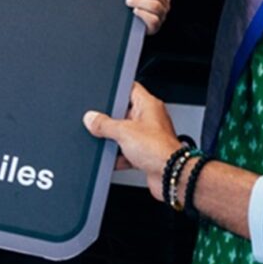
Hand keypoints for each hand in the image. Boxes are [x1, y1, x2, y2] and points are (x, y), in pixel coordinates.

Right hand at [82, 80, 180, 194]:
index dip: (116, 89)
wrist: (171, 175)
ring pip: (126, 134)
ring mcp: (149, 137)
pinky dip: (120, 156)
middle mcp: (151, 119)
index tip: (104, 94)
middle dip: (112, 120)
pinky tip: (114, 160)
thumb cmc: (159, 149)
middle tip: (102, 123)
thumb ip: (104, 124)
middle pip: (125, 113)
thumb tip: (91, 118)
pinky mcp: (147, 154)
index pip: (130, 88)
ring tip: (109, 143)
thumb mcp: (123, 131)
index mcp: (149, 105)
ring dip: (116, 140)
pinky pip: (128, 152)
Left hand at [127, 0, 172, 34]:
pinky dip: (142, 14)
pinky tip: (135, 11)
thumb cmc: (134, 0)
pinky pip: (153, 19)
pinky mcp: (156, 26)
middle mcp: (164, 1)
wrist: (130, 21)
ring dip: (139, 2)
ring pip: (155, 5)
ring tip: (129, 1)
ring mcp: (161, 14)